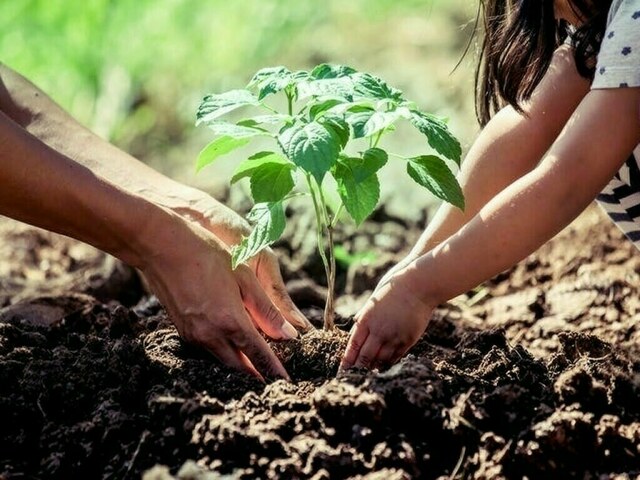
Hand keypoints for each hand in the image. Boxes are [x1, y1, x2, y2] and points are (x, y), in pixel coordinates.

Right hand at [138, 208, 303, 380]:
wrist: (162, 246)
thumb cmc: (208, 255)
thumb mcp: (245, 278)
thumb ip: (266, 310)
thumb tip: (288, 335)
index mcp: (230, 321)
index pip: (258, 356)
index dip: (274, 370)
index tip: (287, 382)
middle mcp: (210, 335)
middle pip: (240, 365)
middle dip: (258, 372)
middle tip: (275, 373)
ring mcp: (194, 335)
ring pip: (223, 359)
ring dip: (241, 363)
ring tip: (259, 362)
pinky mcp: (183, 330)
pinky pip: (209, 348)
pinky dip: (225, 351)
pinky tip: (235, 342)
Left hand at [340, 264, 434, 369]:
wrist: (417, 286)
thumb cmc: (392, 290)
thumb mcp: (372, 302)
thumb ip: (364, 317)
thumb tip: (355, 329)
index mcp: (366, 320)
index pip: (353, 346)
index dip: (347, 360)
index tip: (342, 370)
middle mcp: (378, 331)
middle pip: (365, 357)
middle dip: (358, 368)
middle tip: (354, 377)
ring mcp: (394, 336)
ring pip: (380, 359)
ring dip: (373, 367)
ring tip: (368, 373)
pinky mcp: (407, 339)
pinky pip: (395, 357)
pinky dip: (388, 363)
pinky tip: (384, 366)